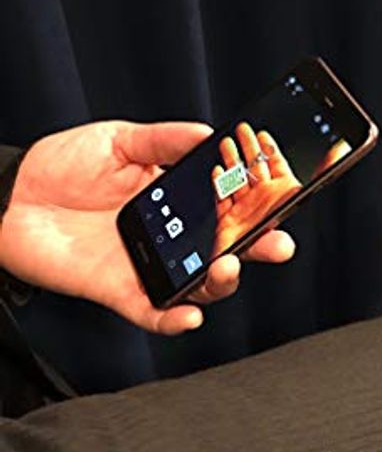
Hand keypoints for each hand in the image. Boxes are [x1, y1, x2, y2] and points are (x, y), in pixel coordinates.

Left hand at [0, 121, 295, 334]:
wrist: (11, 195)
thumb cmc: (62, 164)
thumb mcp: (119, 141)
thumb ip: (163, 140)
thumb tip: (209, 133)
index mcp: (176, 199)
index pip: (228, 207)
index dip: (258, 208)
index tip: (284, 203)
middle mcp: (170, 237)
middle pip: (225, 250)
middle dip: (257, 250)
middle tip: (277, 245)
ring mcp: (147, 265)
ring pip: (198, 286)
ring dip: (221, 282)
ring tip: (229, 266)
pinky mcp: (119, 290)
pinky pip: (153, 312)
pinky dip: (174, 318)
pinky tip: (190, 313)